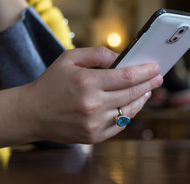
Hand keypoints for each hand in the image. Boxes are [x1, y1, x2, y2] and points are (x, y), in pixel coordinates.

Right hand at [23, 47, 162, 143]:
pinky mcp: (93, 136)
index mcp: (87, 82)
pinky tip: (131, 105)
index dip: (145, 71)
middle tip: (158, 78)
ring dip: (142, 99)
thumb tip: (120, 57)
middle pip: (132, 94)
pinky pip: (120, 126)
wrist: (32, 113)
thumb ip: (97, 54)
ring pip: (129, 111)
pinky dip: (128, 114)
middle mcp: (93, 104)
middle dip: (149, 84)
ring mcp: (94, 123)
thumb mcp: (69, 58)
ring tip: (147, 90)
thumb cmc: (51, 83)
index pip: (127, 76)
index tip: (155, 67)